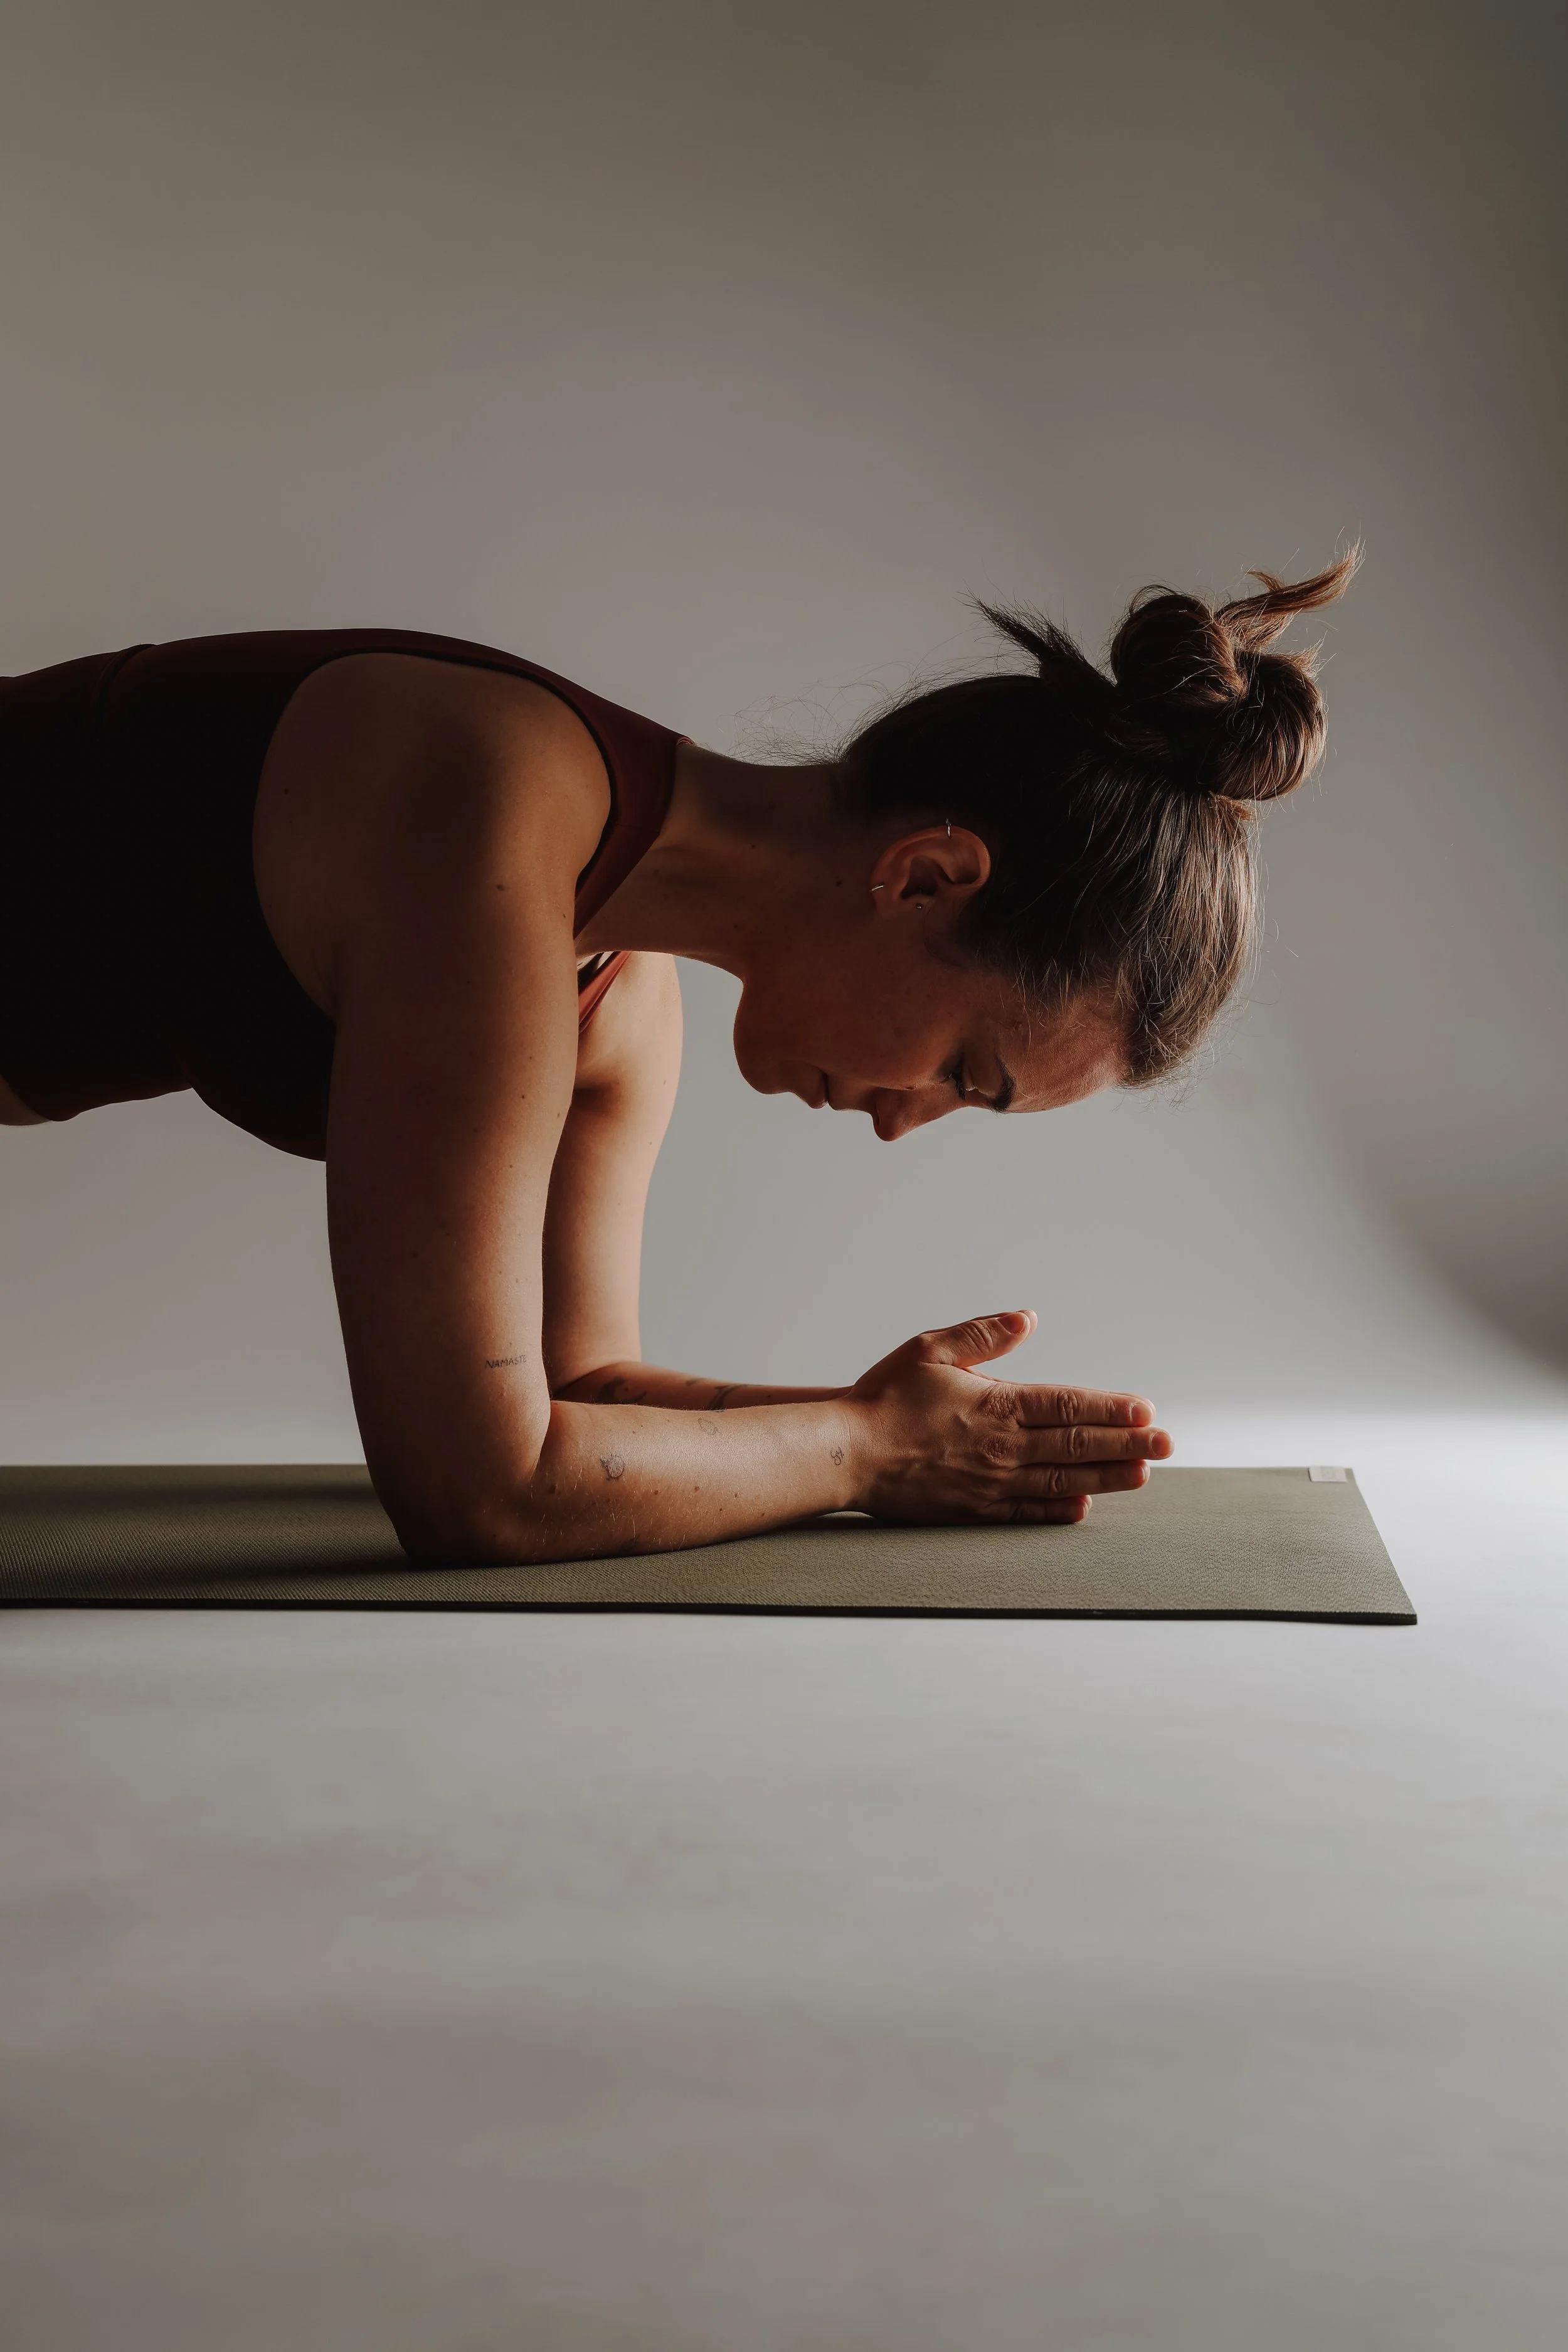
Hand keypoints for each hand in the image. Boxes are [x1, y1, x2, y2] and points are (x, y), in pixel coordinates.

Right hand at [845, 1311, 1170, 1524]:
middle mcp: (1001, 1447)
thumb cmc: (884, 1399)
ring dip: (1107, 1477)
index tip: (1145, 1410)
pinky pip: (1028, 1513)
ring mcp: (991, 1483)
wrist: (846, 1454)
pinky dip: (1060, 1511)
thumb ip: (984, 1335)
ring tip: (1142, 1474)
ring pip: (1062, 1481)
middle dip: (1127, 1444)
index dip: (1111, 1408)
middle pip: (1077, 1444)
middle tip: (1167, 1445)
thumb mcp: (931, 1348)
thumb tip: (1029, 1317)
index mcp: (996, 1404)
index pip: (1068, 1405)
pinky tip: (1085, 1506)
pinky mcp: (975, 1511)